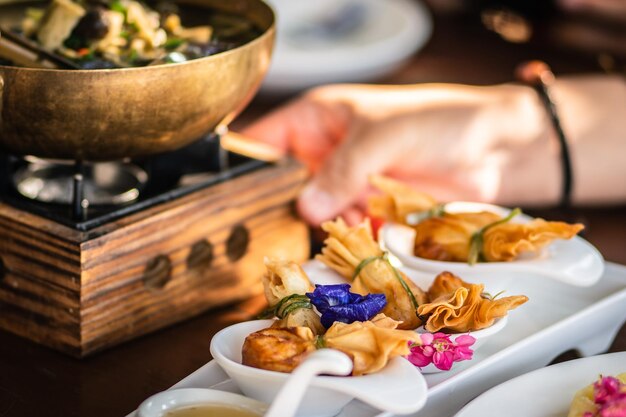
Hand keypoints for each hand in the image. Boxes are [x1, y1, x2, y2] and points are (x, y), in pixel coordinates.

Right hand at [242, 83, 554, 224]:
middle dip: (289, 210)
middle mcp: (325, 154)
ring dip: (329, 226)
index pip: (264, 143)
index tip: (237, 204)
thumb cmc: (439, 122)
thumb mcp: (383, 136)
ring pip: (316, 215)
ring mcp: (347, 185)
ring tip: (346, 228)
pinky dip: (352, 239)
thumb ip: (343, 170)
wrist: (496, 149)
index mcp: (316, 120)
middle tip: (289, 230)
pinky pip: (346, 231)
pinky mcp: (370, 211)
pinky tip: (364, 239)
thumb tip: (307, 207)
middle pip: (286, 188)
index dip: (247, 171)